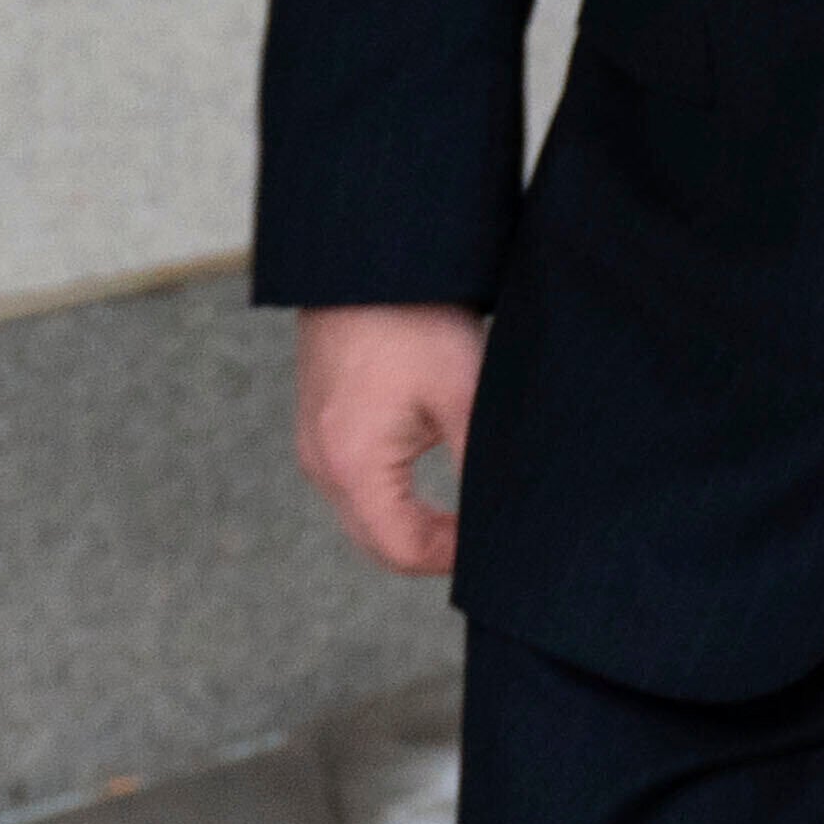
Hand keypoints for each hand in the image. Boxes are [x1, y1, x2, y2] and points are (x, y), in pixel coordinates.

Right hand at [294, 305, 485, 577]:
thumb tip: (508, 514)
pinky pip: (356, 483)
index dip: (450, 560)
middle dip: (432, 549)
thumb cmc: (415, 324)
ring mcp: (315, 443)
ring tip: (471, 516)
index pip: (399, 550)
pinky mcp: (323, 424)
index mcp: (352, 465)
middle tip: (489, 541)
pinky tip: (438, 485)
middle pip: (376, 541)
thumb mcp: (464, 397)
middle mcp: (321, 463)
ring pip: (365, 514)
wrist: (368, 264)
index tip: (497, 547)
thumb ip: (481, 465)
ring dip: (413, 524)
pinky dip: (394, 497)